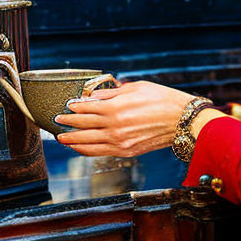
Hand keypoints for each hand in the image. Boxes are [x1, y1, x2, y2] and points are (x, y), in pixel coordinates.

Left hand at [54, 80, 199, 157]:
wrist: (182, 120)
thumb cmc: (162, 99)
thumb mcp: (135, 88)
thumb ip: (112, 93)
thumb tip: (94, 96)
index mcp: (115, 108)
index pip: (85, 109)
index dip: (73, 108)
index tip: (66, 106)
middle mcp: (114, 127)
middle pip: (82, 127)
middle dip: (67, 124)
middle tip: (57, 121)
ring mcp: (120, 142)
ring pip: (88, 143)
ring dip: (72, 141)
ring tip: (61, 138)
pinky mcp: (126, 151)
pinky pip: (100, 153)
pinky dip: (86, 151)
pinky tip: (79, 148)